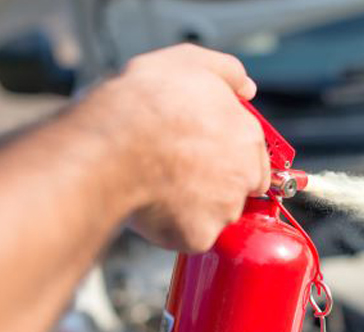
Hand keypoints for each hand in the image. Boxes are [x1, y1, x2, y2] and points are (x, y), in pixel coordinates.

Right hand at [77, 44, 269, 251]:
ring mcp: (223, 208)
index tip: (202, 152)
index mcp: (246, 134)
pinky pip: (189, 236)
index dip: (226, 153)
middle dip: (215, 182)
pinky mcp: (199, 235)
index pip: (253, 154)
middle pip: (239, 187)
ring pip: (214, 214)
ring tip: (159, 183)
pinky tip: (152, 205)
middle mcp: (244, 174)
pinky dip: (173, 227)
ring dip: (193, 205)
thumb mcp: (189, 62)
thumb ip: (227, 72)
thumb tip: (246, 87)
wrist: (110, 145)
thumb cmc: (145, 103)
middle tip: (179, 170)